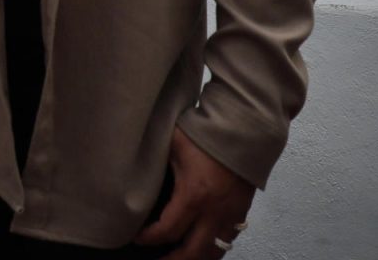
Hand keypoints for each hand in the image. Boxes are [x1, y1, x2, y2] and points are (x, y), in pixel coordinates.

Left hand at [133, 127, 255, 258]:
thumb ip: (156, 161)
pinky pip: (227, 241)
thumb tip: (133, 168)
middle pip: (192, 252)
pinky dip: (212, 250)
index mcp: (193, 195)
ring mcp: (230, 215)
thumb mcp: (173, 144)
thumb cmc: (204, 135)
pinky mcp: (241, 212)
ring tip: (177, 259)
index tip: (136, 238)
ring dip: (194, 259)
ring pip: (214, 252)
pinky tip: (200, 250)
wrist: (244, 131)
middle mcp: (214, 211)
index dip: (149, 239)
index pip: (168, 230)